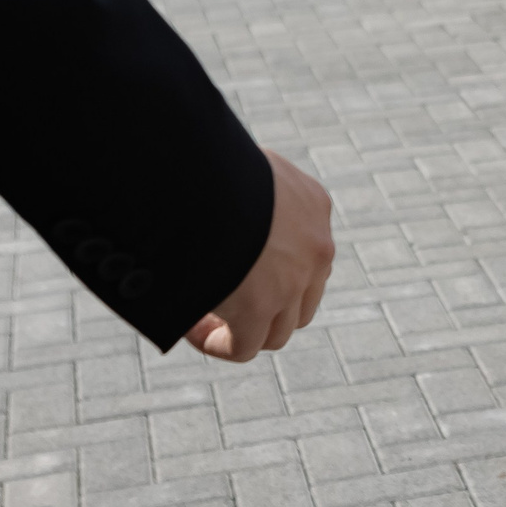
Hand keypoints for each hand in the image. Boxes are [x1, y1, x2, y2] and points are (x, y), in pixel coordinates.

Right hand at [186, 149, 334, 360]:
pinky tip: (189, 326)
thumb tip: (214, 186)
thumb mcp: (238, 162)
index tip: (231, 267)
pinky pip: (245, 346)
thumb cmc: (208, 159)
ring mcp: (294, 281)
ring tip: (200, 314)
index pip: (307, 252)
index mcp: (313, 206)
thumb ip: (242, 183)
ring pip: (279, 329)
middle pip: (303, 297)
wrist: (203, 172)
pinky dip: (219, 344)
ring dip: (244, 329)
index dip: (273, 269)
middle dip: (267, 306)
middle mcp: (316, 248)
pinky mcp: (262, 306)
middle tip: (223, 298)